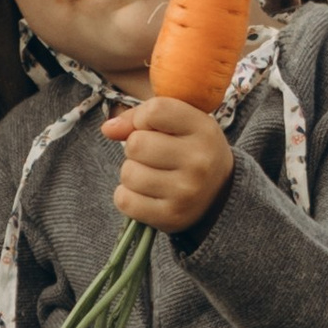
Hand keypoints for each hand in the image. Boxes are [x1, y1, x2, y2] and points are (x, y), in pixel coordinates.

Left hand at [103, 99, 233, 232]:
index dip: (142, 118)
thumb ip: (140, 117)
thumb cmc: (191, 150)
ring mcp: (186, 192)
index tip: (152, 127)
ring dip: (132, 173)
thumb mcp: (179, 124)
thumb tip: (108, 129)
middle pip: (136, 144)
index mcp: (204, 130)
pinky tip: (146, 193)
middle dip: (135, 147)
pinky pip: (124, 200)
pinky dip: (127, 196)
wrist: (220, 195)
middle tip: (154, 156)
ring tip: (152, 175)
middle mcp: (199, 161)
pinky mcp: (171, 217)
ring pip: (128, 173)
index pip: (155, 111)